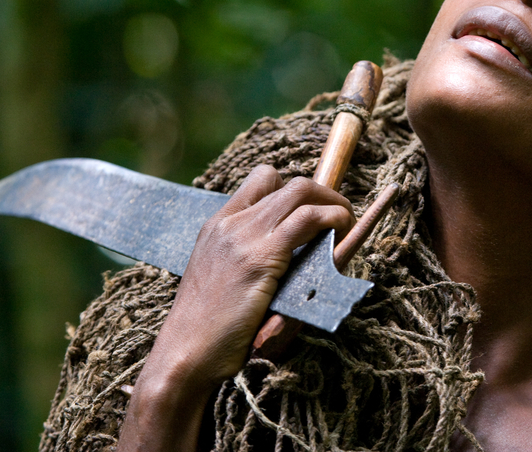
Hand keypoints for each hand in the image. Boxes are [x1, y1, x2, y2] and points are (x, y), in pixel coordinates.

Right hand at [117, 165, 353, 451]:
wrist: (185, 353)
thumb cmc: (204, 328)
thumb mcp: (217, 277)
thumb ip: (242, 256)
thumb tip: (281, 253)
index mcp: (217, 225)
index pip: (260, 179)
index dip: (292, 188)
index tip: (310, 211)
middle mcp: (229, 222)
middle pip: (287, 181)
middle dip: (322, 192)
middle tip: (339, 214)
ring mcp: (244, 237)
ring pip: (300, 192)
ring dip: (333, 202)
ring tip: (346, 222)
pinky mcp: (261, 258)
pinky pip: (307, 220)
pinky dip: (332, 218)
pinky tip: (341, 232)